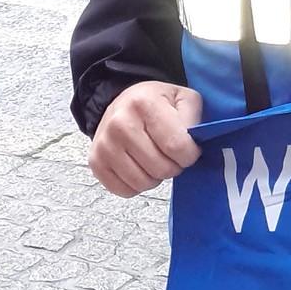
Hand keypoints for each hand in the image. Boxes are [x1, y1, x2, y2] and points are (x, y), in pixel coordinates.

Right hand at [89, 81, 203, 197]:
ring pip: (143, 183)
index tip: (189, 150)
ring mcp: (105, 144)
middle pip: (161, 168)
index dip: (190, 155)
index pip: (176, 146)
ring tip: (156, 158)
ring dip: (156, 177)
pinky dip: (138, 185)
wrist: (125, 102)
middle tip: (172, 154)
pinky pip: (125, 191)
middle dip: (174, 166)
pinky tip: (140, 166)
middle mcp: (120, 123)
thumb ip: (194, 119)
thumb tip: (193, 144)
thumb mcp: (183, 98)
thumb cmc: (157, 102)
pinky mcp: (96, 163)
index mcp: (144, 103)